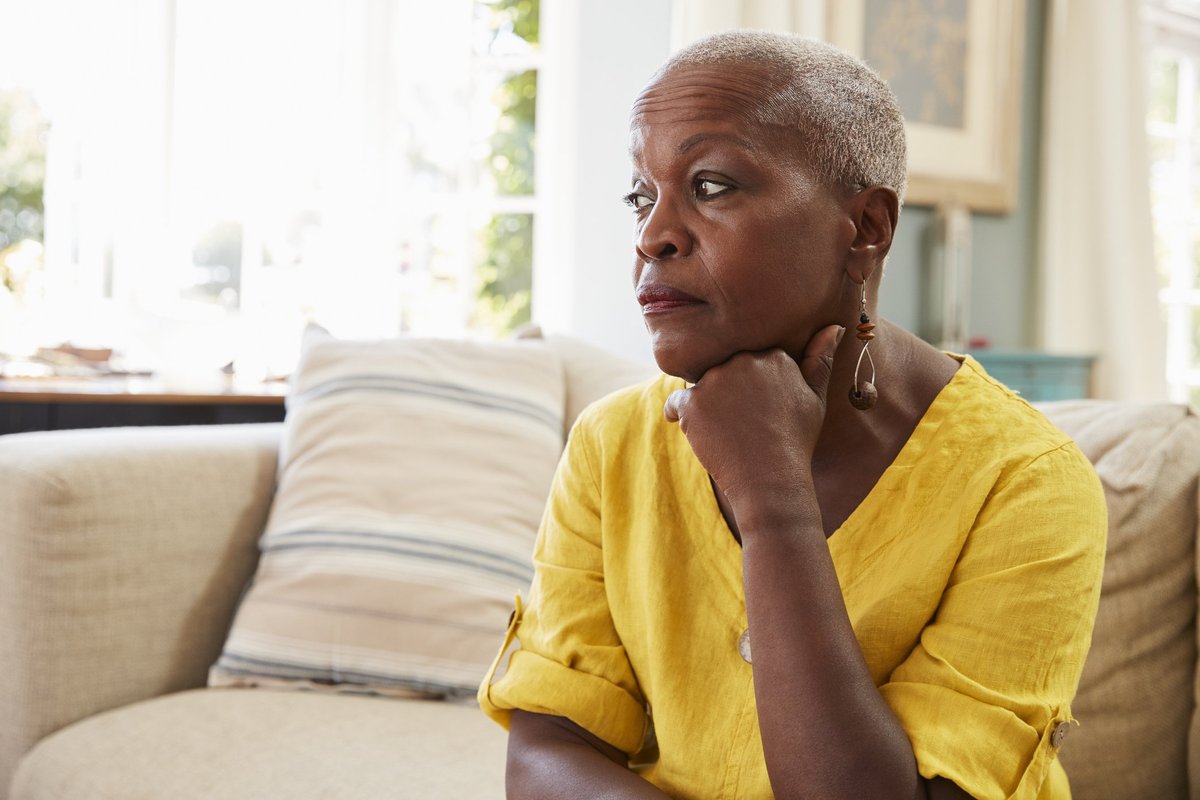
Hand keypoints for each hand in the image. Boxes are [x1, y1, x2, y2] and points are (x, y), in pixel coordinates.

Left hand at [662, 324, 843, 509]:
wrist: (771, 480)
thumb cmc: (796, 441)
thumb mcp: (815, 399)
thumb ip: (820, 359)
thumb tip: (835, 326)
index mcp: (773, 356)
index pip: (750, 362)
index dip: (752, 388)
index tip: (759, 411)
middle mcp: (742, 360)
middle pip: (724, 370)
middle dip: (728, 392)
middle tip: (743, 424)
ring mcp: (715, 381)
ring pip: (701, 386)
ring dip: (708, 405)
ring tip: (727, 432)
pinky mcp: (693, 403)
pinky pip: (677, 404)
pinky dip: (681, 416)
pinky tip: (700, 433)